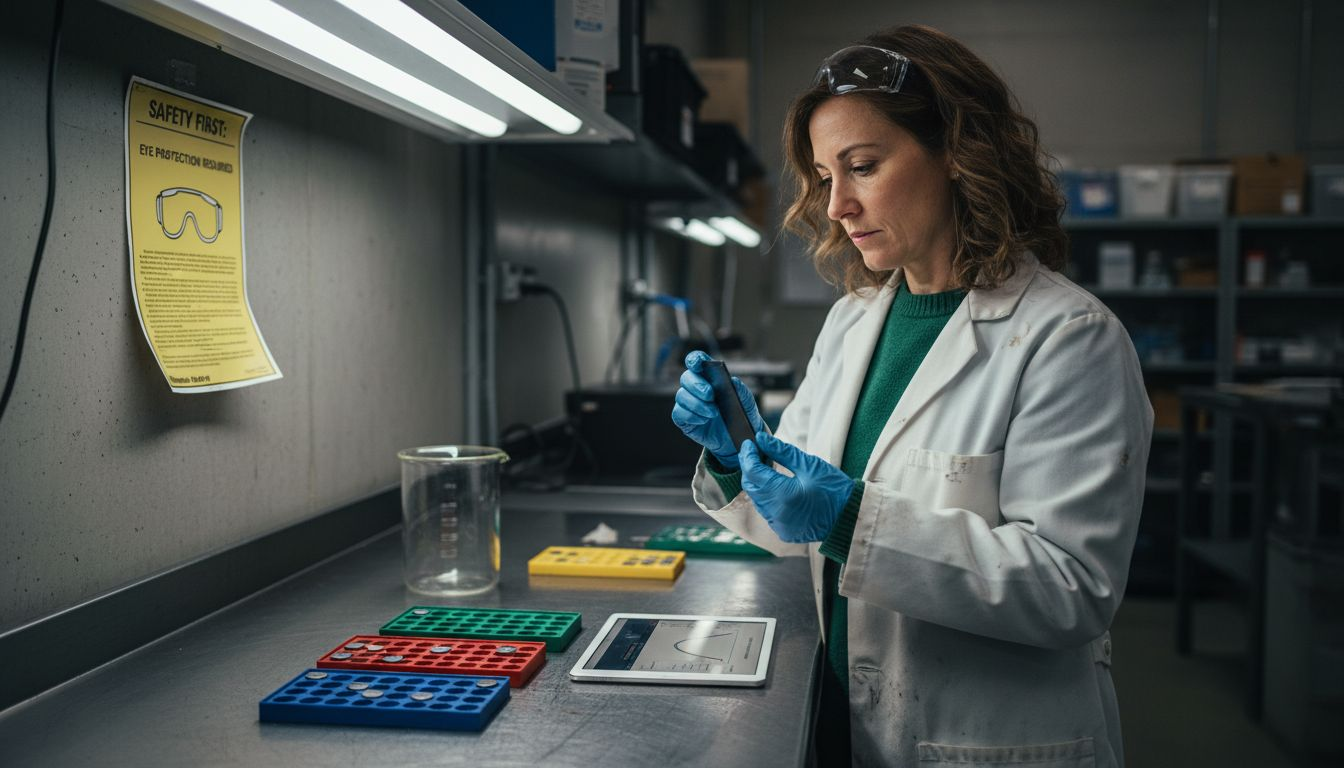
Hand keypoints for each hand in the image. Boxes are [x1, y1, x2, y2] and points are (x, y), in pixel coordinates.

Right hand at [670, 351, 764, 469]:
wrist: (738, 440)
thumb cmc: (742, 417)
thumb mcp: (748, 406)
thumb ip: (743, 394)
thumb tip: (734, 381)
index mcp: (711, 377)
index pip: (697, 361)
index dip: (695, 359)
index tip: (698, 363)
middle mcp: (696, 387)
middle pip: (686, 377)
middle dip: (697, 385)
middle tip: (711, 395)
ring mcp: (688, 403)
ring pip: (681, 396)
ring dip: (697, 404)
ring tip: (713, 412)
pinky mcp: (684, 420)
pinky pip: (679, 413)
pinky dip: (691, 416)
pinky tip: (704, 420)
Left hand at [739, 432, 854, 542]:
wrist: (851, 517)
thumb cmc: (834, 489)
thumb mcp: (809, 465)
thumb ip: (782, 452)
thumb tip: (761, 439)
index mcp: (783, 495)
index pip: (753, 471)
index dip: (748, 455)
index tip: (749, 443)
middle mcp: (776, 513)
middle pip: (750, 486)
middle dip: (749, 468)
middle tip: (754, 452)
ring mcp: (779, 525)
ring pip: (757, 500)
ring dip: (757, 483)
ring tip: (764, 467)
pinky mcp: (783, 531)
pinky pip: (767, 512)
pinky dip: (767, 498)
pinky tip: (775, 487)